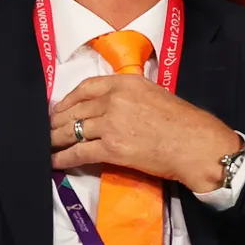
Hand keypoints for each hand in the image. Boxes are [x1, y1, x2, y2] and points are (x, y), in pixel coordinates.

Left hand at [50, 75, 242, 192]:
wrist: (197, 146)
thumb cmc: (184, 122)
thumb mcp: (155, 94)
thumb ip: (131, 95)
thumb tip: (113, 106)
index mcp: (126, 83)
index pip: (86, 87)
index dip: (68, 99)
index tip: (60, 107)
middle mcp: (113, 100)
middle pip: (75, 110)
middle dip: (57, 121)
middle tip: (48, 129)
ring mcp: (110, 124)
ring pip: (72, 130)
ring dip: (55, 139)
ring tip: (46, 144)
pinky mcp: (110, 148)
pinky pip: (78, 152)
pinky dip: (63, 157)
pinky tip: (54, 161)